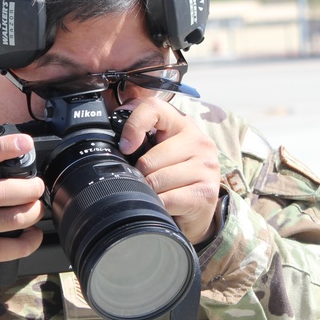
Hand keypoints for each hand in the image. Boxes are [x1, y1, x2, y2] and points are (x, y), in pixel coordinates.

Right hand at [0, 133, 45, 282]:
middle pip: (3, 191)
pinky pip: (13, 248)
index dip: (4, 147)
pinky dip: (30, 240)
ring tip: (35, 206)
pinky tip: (32, 233)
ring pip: (14, 219)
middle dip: (30, 187)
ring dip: (33, 211)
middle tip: (37, 186)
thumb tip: (6, 147)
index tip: (24, 143)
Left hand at [117, 98, 221, 244]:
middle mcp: (199, 141)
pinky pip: (167, 199)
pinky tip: (166, 205)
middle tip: (147, 182)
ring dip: (149, 193)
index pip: (154, 108)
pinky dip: (159, 206)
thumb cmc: (173, 178)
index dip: (134, 125)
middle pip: (149, 158)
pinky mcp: (206, 191)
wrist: (198, 211)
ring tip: (158, 194)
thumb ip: (141, 140)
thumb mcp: (159, 154)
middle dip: (140, 176)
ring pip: (156, 180)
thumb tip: (113, 140)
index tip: (125, 147)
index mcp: (182, 124)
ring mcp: (206, 166)